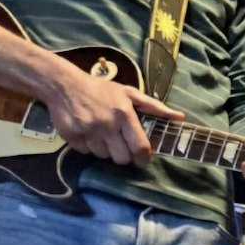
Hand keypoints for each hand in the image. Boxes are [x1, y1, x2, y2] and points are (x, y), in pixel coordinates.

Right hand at [43, 60, 183, 166]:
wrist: (64, 84)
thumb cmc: (101, 89)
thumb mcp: (129, 93)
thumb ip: (155, 107)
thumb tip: (180, 117)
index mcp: (124, 113)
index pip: (140, 147)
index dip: (144, 159)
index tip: (143, 160)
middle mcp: (107, 124)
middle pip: (122, 158)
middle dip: (124, 155)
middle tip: (120, 144)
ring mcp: (88, 131)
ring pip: (103, 156)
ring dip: (105, 150)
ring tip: (102, 133)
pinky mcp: (72, 137)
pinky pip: (86, 152)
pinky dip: (88, 146)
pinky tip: (87, 132)